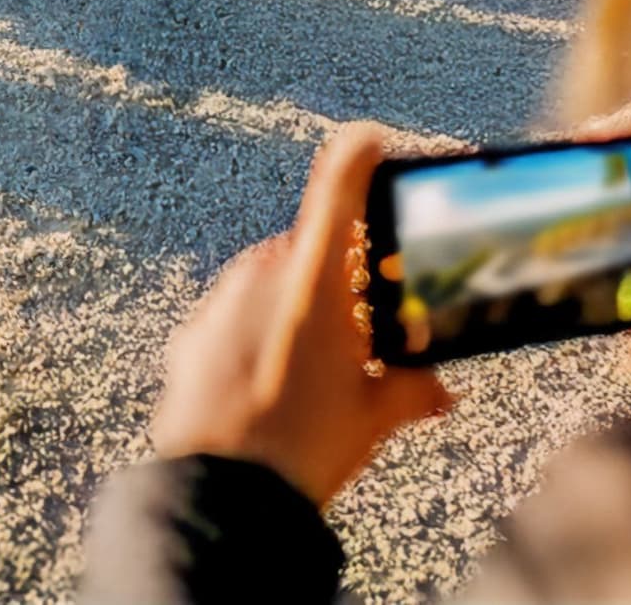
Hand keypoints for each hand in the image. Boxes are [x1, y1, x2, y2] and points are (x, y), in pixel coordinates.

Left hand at [149, 122, 455, 505]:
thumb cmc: (305, 445)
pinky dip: (256, 336)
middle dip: (338, 276)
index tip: (373, 141)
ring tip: (317, 368)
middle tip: (364, 321)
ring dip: (295, 308)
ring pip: (269, 284)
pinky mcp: (191, 334)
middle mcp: (261, 275)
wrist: (223, 490)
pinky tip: (272, 383)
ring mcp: (220, 301)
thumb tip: (440, 390)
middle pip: (309, 249)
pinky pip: (234, 318)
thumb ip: (412, 389)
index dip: (359, 155)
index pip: (337, 185)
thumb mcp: (376, 417)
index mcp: (314, 279)